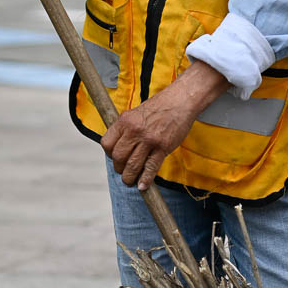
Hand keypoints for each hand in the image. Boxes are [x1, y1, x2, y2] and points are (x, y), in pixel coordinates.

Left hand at [102, 61, 226, 190]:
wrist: (179, 101)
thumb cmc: (159, 107)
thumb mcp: (135, 113)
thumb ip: (126, 128)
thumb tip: (119, 146)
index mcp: (125, 121)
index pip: (107, 144)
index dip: (109, 154)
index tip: (115, 158)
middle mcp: (134, 131)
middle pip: (118, 157)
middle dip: (119, 168)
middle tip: (124, 171)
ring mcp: (149, 140)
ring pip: (132, 165)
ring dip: (129, 177)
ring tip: (130, 181)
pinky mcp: (163, 147)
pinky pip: (151, 168)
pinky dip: (145, 180)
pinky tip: (143, 186)